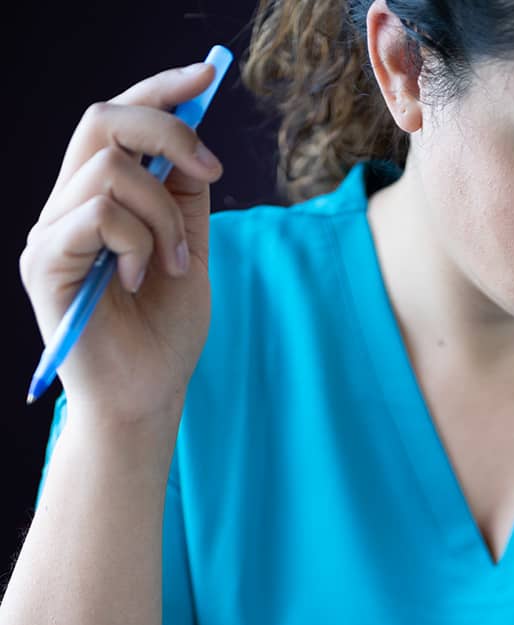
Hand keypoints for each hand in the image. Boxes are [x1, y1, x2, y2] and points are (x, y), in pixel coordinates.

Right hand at [19, 61, 222, 419]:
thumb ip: (183, 198)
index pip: (116, 122)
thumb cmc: (164, 337)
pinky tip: (141, 282)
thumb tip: (194, 142)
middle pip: (101, 119)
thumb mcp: (188, 253)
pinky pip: (98, 214)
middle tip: (210, 172)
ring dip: (162, 216)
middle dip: (167, 132)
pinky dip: (138, 243)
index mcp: (98, 201)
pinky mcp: (43, 262)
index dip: (160, 91)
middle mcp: (65, 208)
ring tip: (171, 265)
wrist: (146, 399)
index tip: (208, 75)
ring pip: (111, 171)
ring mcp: (49, 233)